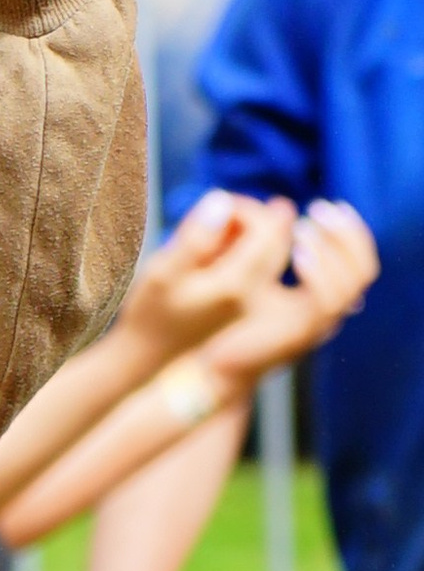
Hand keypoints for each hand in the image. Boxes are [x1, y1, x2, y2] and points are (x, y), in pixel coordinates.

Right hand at [111, 190, 297, 376]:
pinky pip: (262, 270)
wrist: (147, 359)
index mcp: (236, 284)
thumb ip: (194, 236)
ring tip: (219, 229)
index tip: (216, 203)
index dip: (246, 207)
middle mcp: (253, 296)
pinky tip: (221, 251)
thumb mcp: (162, 270)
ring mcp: (252, 305)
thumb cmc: (149, 313)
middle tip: (222, 209)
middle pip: (277, 241)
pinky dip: (247, 252)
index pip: (266, 230)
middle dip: (254, 216)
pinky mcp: (246, 309)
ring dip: (252, 233)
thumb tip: (222, 200)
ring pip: (273, 255)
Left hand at [200, 201, 378, 396]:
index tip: (330, 206)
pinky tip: (299, 253)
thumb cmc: (226, 319)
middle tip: (318, 210)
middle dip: (345, 234)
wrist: (207, 366)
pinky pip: (325, 303)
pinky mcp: (301, 336)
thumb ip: (269, 244)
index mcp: (319, 299)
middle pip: (364, 269)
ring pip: (351, 284)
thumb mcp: (250, 273)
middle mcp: (326, 313)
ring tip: (303, 230)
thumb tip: (281, 205)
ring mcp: (317, 326)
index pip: (357, 261)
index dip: (351, 232)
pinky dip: (318, 274)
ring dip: (331, 249)